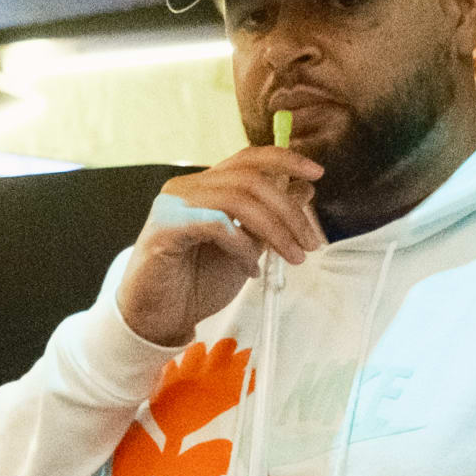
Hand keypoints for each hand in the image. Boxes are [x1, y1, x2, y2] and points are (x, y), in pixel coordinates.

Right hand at [115, 147, 327, 346]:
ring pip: (238, 199)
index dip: (285, 159)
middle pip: (251, 179)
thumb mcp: (246, 247)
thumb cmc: (197, 283)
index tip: (317, 173)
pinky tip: (249, 269)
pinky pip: (217, 224)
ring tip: (293, 257)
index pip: (248, 158)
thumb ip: (268, 219)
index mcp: (206, 186)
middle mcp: (188, 187)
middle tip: (310, 242)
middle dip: (289, 210)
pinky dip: (242, 246)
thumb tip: (303, 188)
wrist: (159, 317)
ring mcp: (174, 204)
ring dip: (275, 230)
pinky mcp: (165, 227)